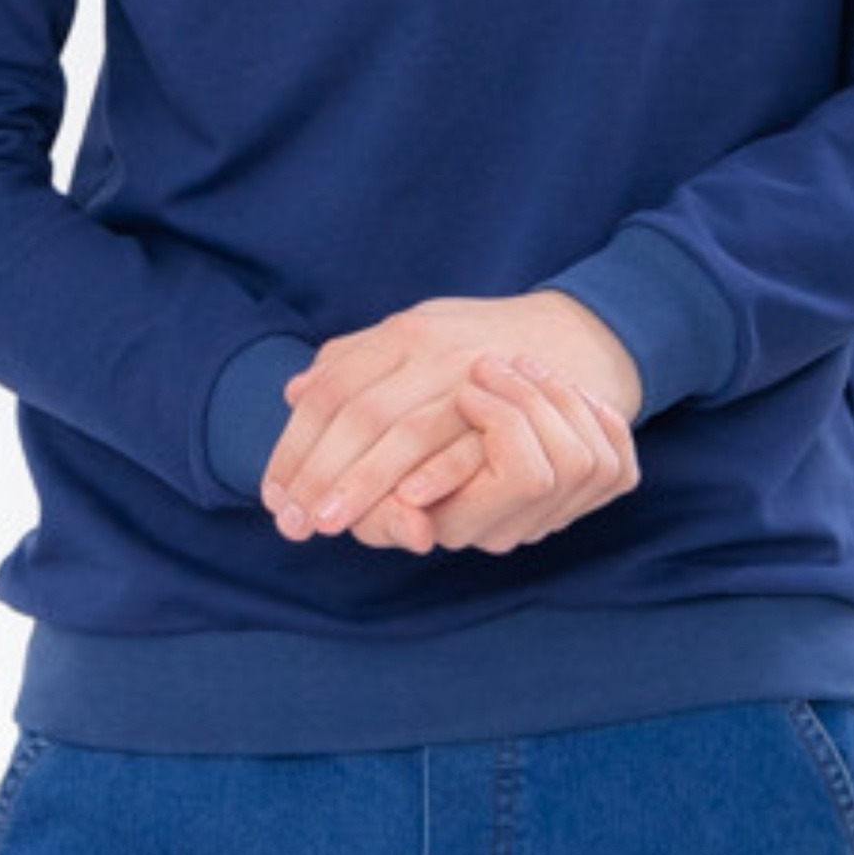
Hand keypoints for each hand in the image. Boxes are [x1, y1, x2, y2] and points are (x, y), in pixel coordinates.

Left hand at [261, 290, 640, 546]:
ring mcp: (475, 371)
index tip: (275, 494)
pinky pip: (468, 442)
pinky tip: (403, 507)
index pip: (332, 390)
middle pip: (359, 412)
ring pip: (404, 430)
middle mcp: (433, 346)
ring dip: (363, 483)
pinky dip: (434, 476)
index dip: (296, 444)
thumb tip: (292, 392)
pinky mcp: (516, 401)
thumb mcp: (416, 332)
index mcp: (402, 331)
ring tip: (329, 523)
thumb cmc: (482, 342)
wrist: (578, 333)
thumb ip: (355, 360)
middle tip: (291, 523)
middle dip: (319, 472)